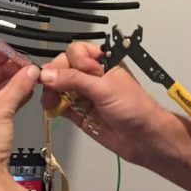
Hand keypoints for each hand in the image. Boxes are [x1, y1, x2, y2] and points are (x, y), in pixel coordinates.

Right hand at [40, 42, 168, 164]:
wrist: (143, 138)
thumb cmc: (134, 107)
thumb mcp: (104, 88)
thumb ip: (74, 80)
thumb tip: (47, 75)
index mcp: (102, 63)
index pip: (77, 52)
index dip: (71, 60)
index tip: (72, 71)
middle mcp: (90, 76)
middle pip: (63, 67)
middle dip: (55, 75)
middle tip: (50, 85)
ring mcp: (83, 94)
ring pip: (58, 86)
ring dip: (50, 91)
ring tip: (49, 99)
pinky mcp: (78, 112)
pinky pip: (59, 104)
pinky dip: (52, 105)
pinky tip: (51, 107)